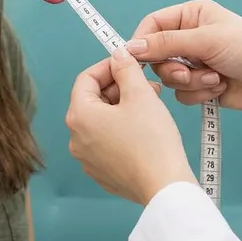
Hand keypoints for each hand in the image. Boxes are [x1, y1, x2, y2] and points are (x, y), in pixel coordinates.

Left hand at [65, 47, 198, 205]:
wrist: (165, 186)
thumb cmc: (151, 139)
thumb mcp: (140, 93)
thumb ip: (126, 68)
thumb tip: (118, 54)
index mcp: (79, 116)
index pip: (87, 78)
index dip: (109, 65)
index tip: (129, 62)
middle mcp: (76, 139)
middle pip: (93, 100)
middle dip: (120, 87)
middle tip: (146, 84)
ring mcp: (87, 159)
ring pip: (102, 120)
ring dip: (123, 106)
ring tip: (150, 103)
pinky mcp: (102, 173)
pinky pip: (107, 141)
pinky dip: (123, 128)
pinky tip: (146, 127)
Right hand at [127, 0, 241, 131]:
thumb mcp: (205, 40)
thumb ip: (166, 44)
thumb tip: (130, 47)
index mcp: (191, 15)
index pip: (153, 25)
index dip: (142, 43)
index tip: (136, 61)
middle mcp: (190, 37)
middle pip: (157, 56)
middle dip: (173, 69)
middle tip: (188, 73)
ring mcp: (196, 62)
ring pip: (170, 78)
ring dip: (191, 82)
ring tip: (215, 79)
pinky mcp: (202, 85)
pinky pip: (183, 94)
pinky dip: (199, 93)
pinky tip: (220, 88)